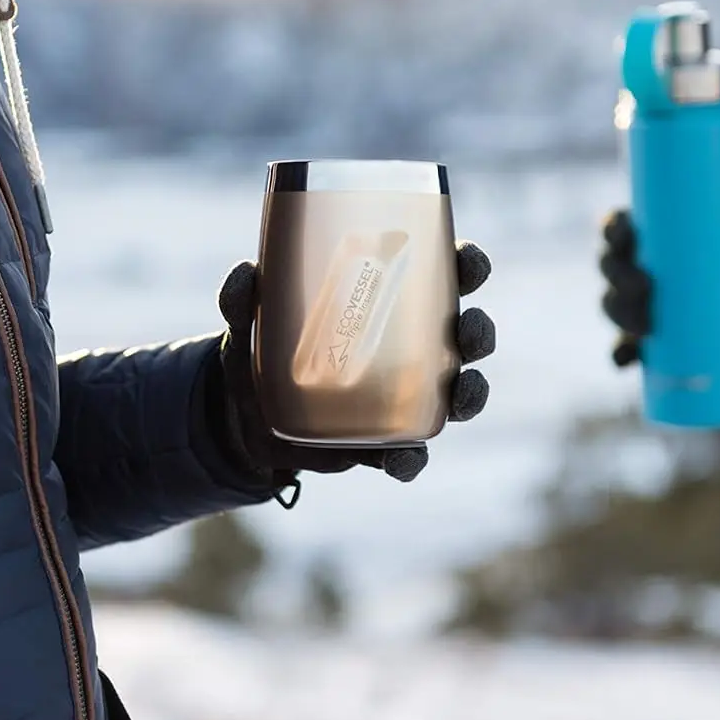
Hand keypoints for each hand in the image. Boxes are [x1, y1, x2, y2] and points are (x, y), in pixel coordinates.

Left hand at [214, 241, 494, 489]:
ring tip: (462, 393)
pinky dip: (411, 458)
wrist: (241, 418)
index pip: (441, 275)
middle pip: (463, 334)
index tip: (469, 261)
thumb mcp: (247, 320)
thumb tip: (246, 273)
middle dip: (479, 331)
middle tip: (467, 330)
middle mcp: (408, 347)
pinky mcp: (382, 441)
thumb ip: (242, 296)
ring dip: (470, 393)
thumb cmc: (260, 350)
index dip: (467, 265)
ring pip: (455, 393)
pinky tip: (404, 458)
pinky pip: (410, 453)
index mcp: (387, 302)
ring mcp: (402, 398)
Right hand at [598, 209, 719, 367]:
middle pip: (610, 265)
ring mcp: (642, 307)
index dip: (613, 230)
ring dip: (619, 314)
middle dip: (617, 275)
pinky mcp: (650, 342)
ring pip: (613, 305)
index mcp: (656, 239)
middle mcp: (641, 269)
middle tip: (644, 286)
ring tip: (646, 327)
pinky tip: (626, 359)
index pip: (619, 226)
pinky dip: (620, 354)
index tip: (628, 237)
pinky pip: (623, 349)